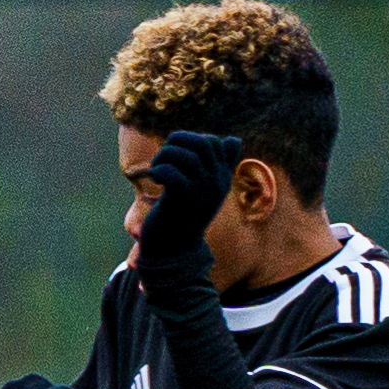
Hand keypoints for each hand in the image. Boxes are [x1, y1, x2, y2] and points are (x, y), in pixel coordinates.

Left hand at [134, 130, 242, 272]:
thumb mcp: (205, 188)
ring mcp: (201, 191)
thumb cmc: (183, 215)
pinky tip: (155, 179)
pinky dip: (159, 169)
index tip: (177, 157)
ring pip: (187, 155)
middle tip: (164, 159)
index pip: (217, 142)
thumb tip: (232, 139)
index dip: (192, 140)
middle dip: (178, 142)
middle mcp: (216, 183)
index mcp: (222, 178)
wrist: (173, 249)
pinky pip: (172, 172)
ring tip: (157, 168)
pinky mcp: (182, 200)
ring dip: (164, 156)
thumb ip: (216, 164)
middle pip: (204, 143)